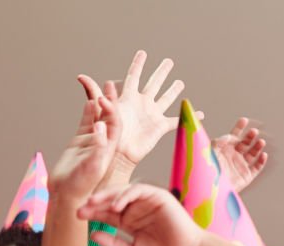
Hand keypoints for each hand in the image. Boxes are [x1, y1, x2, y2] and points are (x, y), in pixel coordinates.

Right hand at [49, 91, 121, 200]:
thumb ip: (97, 148)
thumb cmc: (80, 186)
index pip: (115, 126)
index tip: (106, 99)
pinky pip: (86, 122)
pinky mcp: (80, 141)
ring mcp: (92, 141)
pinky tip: (88, 100)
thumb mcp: (92, 168)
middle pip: (109, 117)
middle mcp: (103, 142)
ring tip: (101, 86)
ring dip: (100, 103)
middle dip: (111, 101)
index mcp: (110, 149)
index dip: (112, 111)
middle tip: (111, 84)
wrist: (64, 193)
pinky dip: (88, 111)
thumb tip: (101, 126)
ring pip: (97, 117)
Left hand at [79, 50, 197, 183]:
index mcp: (129, 97)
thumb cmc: (106, 134)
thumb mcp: (100, 110)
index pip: (134, 75)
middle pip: (154, 83)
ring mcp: (151, 115)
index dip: (138, 64)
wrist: (115, 155)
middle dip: (161, 72)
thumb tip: (81, 76)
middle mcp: (142, 104)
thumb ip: (94, 93)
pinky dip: (189, 117)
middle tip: (168, 61)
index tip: (142, 53)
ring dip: (173, 90)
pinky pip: (176, 121)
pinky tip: (201, 114)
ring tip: (179, 83)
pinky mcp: (159, 128)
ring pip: (166, 98)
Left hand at [79, 183, 204, 245]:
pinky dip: (125, 195)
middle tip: (80, 208)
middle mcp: (135, 209)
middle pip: (110, 201)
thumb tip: (92, 235)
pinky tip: (115, 205)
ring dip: (106, 196)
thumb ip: (112, 245)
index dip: (92, 214)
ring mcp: (146, 202)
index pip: (105, 214)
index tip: (77, 216)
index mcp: (128, 221)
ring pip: (122, 192)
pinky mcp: (158, 196)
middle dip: (94, 203)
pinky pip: (138, 190)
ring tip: (93, 203)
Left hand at [213, 118, 267, 192]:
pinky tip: (263, 154)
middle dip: (250, 136)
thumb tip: (231, 136)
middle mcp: (233, 157)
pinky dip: (261, 161)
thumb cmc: (206, 171)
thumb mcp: (209, 153)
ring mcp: (240, 166)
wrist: (208, 189)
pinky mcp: (246, 176)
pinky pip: (257, 168)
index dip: (239, 127)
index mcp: (224, 150)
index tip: (244, 120)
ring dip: (258, 146)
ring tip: (261, 141)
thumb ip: (219, 142)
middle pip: (245, 143)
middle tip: (253, 132)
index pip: (233, 136)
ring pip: (253, 153)